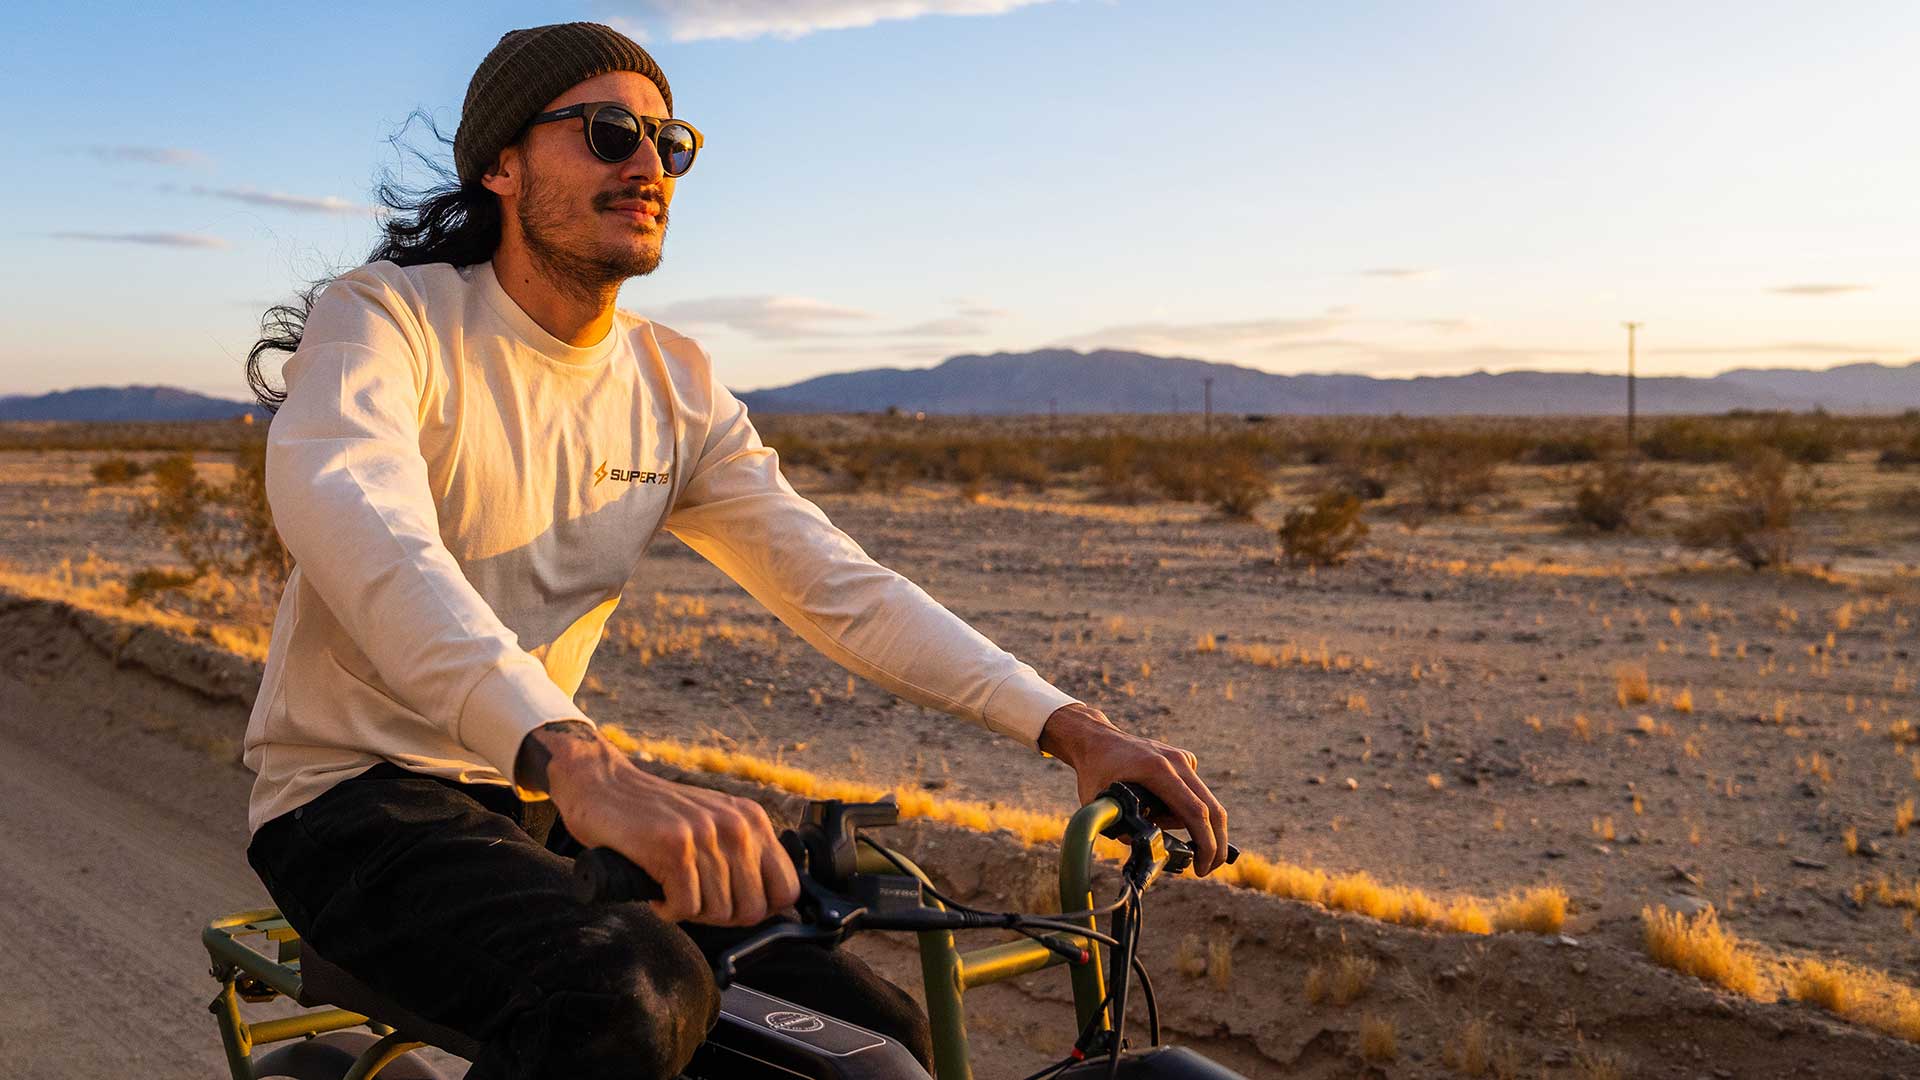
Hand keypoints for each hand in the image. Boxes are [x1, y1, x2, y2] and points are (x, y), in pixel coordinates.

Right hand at [517, 722, 802, 925]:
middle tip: (694, 898)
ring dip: (689, 910)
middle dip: (721, 916)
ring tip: (671, 886)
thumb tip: (775, 909)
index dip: (762, 909)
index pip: (787, 888)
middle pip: (752, 909)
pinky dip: (666, 909)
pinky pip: (684, 908)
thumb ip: (745, 858)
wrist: (604, 786)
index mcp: (752, 820)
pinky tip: (656, 889)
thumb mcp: (714, 825)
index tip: (733, 906)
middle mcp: (736, 825)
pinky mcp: (674, 848)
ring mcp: (706, 834)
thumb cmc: (656, 815)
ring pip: (717, 912)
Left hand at [1038, 703, 1230, 876]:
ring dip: (1190, 824)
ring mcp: (1182, 758)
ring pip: (1204, 802)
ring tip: (1152, 821)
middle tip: (1205, 868)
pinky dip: (1183, 808)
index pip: (1194, 812)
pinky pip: (1194, 792)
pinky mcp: (1184, 759)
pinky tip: (1155, 804)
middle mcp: (1176, 761)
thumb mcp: (1098, 805)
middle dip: (1215, 843)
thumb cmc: (1094, 772)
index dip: (1204, 844)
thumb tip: (1149, 847)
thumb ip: (1122, 829)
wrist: (1097, 740)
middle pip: (1212, 809)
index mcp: (1157, 770)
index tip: (1201, 868)